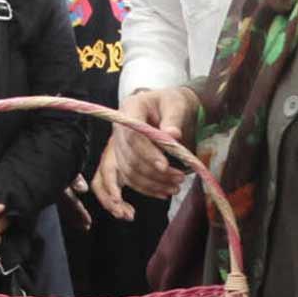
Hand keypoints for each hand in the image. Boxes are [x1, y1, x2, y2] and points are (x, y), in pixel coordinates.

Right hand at [91, 86, 199, 218]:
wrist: (167, 108)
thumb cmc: (171, 103)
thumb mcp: (176, 104)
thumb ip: (174, 118)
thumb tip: (173, 135)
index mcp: (130, 109)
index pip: (132, 136)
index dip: (147, 153)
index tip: (165, 165)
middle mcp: (119, 128)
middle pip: (129, 157)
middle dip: (153, 173)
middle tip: (178, 179)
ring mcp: (119, 145)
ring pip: (128, 172)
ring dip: (151, 184)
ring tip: (175, 188)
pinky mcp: (123, 159)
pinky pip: (128, 179)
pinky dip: (145, 189)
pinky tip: (163, 193)